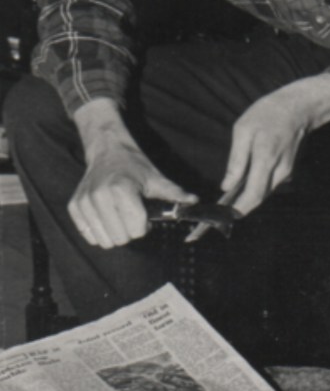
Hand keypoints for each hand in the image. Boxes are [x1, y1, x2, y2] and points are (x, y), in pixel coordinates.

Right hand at [69, 98, 196, 247]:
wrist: (107, 150)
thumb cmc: (133, 166)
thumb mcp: (155, 178)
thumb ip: (174, 193)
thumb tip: (194, 201)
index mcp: (121, 190)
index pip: (136, 229)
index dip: (144, 225)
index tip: (143, 213)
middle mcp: (99, 197)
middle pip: (121, 238)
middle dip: (130, 230)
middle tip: (131, 213)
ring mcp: (84, 203)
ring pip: (104, 241)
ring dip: (115, 232)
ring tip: (119, 214)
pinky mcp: (74, 207)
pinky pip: (89, 235)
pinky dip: (100, 230)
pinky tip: (106, 215)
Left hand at [221, 73, 329, 215]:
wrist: (298, 107)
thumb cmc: (268, 113)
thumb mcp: (244, 129)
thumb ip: (236, 159)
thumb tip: (226, 185)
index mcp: (266, 158)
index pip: (253, 195)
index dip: (238, 210)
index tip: (223, 217)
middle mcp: (280, 171)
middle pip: (258, 198)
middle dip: (239, 207)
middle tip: (219, 209)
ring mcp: (287, 172)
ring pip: (264, 192)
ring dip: (247, 196)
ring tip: (228, 197)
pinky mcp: (288, 170)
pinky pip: (269, 184)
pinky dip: (256, 186)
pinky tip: (244, 180)